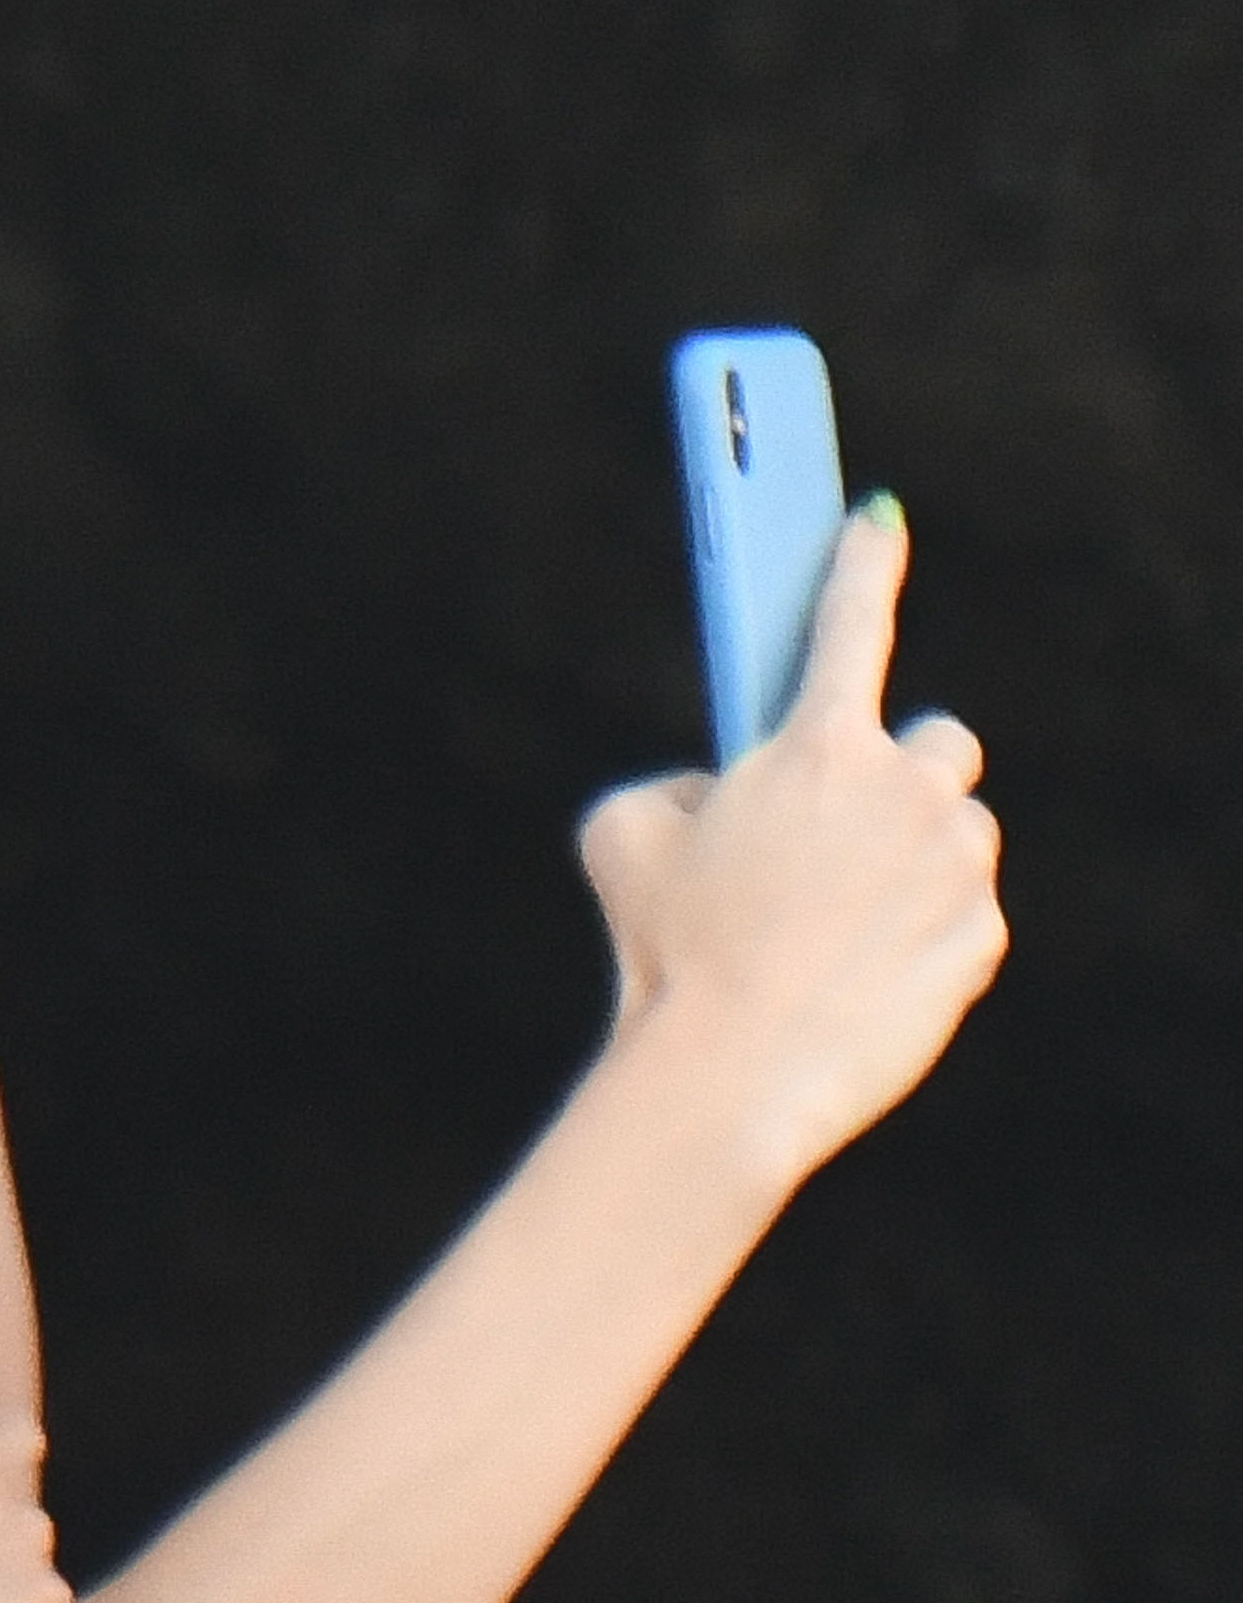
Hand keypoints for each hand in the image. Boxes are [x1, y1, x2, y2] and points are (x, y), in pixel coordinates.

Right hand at [579, 498, 1004, 1189]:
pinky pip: (964, 917)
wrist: (729, 1080)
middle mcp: (906, 787)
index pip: (852, 618)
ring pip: (956, 833)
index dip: (864, 561)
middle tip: (846, 831)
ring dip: (914, 858)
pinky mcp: (982, 939)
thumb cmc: (665, 955)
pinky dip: (924, 937)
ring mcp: (956, 865)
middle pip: (937, 744)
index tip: (878, 522)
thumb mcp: (620, 839)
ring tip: (842, 927)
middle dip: (899, 777)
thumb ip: (673, 785)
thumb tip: (714, 793)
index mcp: (819, 745)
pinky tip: (864, 976)